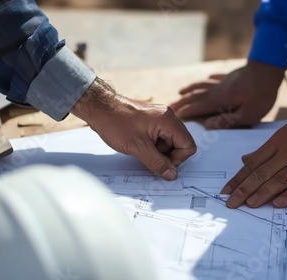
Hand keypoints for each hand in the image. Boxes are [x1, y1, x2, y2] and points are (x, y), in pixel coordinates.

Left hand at [71, 78, 196, 179]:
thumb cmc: (115, 122)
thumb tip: (171, 175)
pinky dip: (152, 146)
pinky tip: (138, 146)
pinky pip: (160, 137)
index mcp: (168, 121)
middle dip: (168, 156)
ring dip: (158, 151)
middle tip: (150, 159)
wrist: (98, 108)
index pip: (188, 145)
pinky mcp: (151, 121)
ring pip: (169, 142)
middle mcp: (167, 117)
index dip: (178, 159)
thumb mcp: (137, 147)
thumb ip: (157, 163)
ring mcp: (159, 118)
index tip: (162, 164)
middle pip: (180, 144)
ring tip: (140, 150)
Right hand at [170, 61, 283, 128]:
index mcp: (219, 100)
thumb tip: (207, 125)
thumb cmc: (261, 95)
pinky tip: (207, 78)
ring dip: (191, 89)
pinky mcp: (232, 76)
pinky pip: (216, 78)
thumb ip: (227, 121)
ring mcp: (224, 81)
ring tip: (181, 92)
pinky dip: (209, 79)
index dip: (187, 111)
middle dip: (183, 101)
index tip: (176, 116)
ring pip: (203, 85)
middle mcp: (218, 90)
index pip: (198, 107)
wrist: (268, 69)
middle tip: (170, 106)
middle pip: (196, 95)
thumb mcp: (247, 115)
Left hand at [221, 95, 286, 207]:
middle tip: (230, 203)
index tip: (226, 190)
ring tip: (248, 205)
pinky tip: (278, 204)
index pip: (253, 162)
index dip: (238, 178)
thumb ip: (268, 146)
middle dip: (243, 189)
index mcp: (280, 139)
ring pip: (279, 179)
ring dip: (262, 194)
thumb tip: (245, 158)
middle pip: (261, 172)